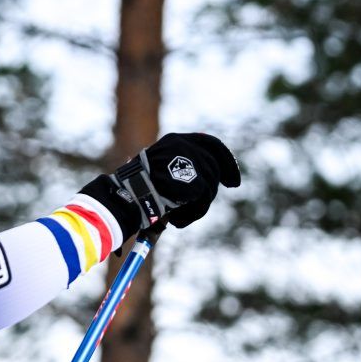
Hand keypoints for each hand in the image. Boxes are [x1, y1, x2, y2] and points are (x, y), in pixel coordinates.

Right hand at [82, 132, 240, 236]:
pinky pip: (203, 201)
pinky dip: (192, 214)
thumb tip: (202, 181)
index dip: (224, 157)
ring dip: (198, 205)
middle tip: (233, 184)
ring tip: (180, 217)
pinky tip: (177, 221)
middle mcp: (185, 146)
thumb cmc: (136, 190)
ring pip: (209, 186)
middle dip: (227, 173)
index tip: (229, 171)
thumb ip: (178, 169)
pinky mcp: (196, 179)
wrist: (127, 197)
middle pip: (216, 161)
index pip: (209, 143)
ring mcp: (192, 161)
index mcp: (175, 141)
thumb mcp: (158, 172)